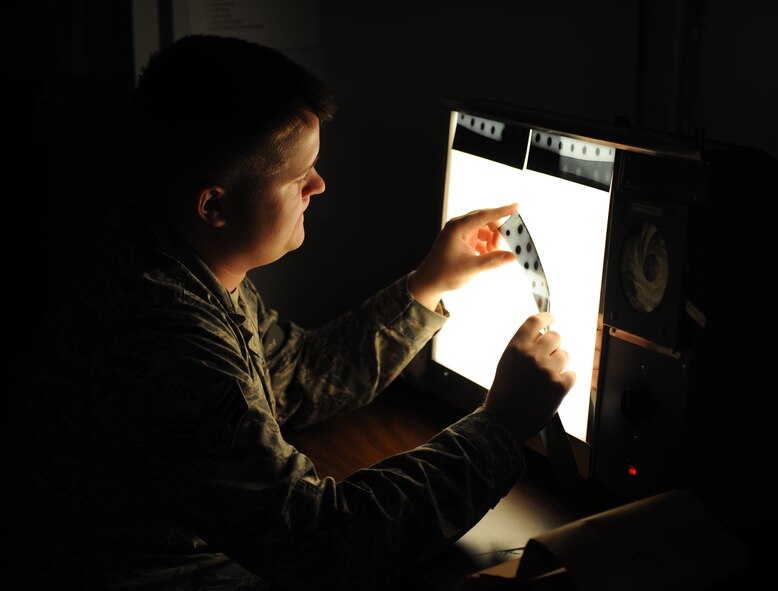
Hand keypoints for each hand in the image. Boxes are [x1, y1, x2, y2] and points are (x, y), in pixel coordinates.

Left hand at [408, 203, 517, 309]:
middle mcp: (459, 225)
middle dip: (497, 232)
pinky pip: (481, 235)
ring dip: (493, 239)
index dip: (502, 211)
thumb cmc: (445, 274)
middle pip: (486, 219)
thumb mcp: (471, 268)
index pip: (484, 215)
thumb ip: (493, 261)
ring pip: (485, 227)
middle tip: (501, 247)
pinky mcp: (462, 238)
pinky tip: (486, 255)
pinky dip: (487, 244)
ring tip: (493, 254)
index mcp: (457, 228)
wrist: (430, 282)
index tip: (517, 206)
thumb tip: (513, 256)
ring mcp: (460, 231)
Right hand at [483, 312, 575, 442]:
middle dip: (554, 346)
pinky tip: (551, 390)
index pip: (535, 322)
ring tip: (546, 379)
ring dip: (559, 365)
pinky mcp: (560, 385)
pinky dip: (565, 381)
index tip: (552, 317)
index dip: (546, 317)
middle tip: (547, 359)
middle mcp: (532, 355)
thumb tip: (541, 336)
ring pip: (565, 355)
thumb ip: (522, 347)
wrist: (504, 420)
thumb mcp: (506, 363)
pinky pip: (571, 374)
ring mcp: (547, 370)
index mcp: (516, 347)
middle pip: (555, 336)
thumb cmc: (504, 393)